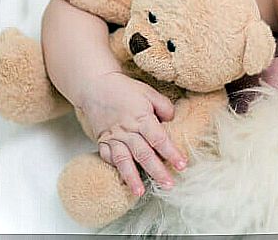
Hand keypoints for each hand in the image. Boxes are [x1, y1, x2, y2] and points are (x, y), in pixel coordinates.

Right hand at [76, 71, 186, 195]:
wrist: (95, 86)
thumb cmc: (125, 89)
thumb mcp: (149, 93)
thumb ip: (164, 107)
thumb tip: (173, 122)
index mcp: (141, 118)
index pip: (159, 139)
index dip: (171, 153)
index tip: (182, 165)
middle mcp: (127, 130)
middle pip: (143, 154)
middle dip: (157, 171)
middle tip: (168, 185)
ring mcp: (113, 137)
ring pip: (124, 160)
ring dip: (132, 177)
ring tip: (140, 192)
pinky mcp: (102, 141)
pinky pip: (108, 158)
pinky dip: (115, 170)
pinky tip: (122, 182)